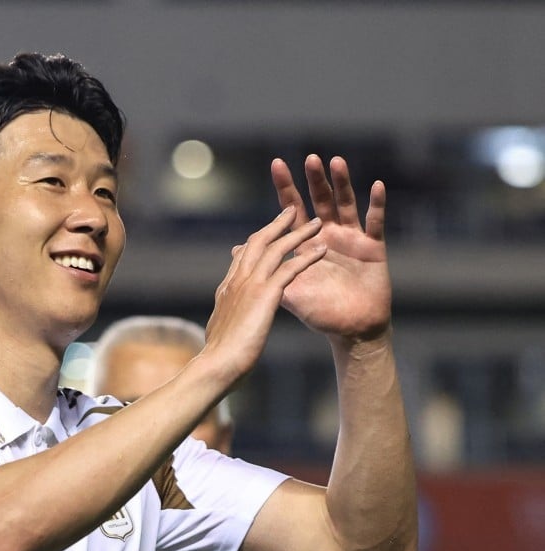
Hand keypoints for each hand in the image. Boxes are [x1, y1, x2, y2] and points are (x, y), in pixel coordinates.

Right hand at [204, 207, 325, 382]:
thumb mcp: (220, 330)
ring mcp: (249, 285)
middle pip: (258, 242)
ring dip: (297, 233)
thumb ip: (224, 319)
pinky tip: (322, 250)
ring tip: (317, 223)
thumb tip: (220, 324)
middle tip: (292, 211)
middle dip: (277, 225)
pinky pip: (290, 268)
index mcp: (227, 288)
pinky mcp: (264, 294)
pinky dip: (307, 257)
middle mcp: (237, 280)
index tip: (270, 232)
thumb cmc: (218, 356)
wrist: (217, 364)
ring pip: (276, 249)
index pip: (243, 256)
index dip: (258, 241)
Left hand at [271, 155, 391, 341]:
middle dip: (314, 180)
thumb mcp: (288, 291)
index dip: (285, 188)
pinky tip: (376, 185)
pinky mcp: (373, 247)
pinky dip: (376, 204)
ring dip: (342, 184)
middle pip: (320, 200)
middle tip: (309, 158)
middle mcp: (328, 234)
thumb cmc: (319, 312)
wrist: (351, 330)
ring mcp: (351, 238)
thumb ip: (265, 269)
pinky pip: (375, 222)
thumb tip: (235, 250)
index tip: (276, 164)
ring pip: (346, 204)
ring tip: (336, 162)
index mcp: (306, 242)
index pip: (292, 210)